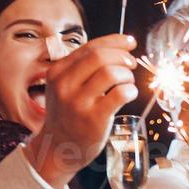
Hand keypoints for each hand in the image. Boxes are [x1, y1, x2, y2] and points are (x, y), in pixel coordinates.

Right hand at [26, 34, 139, 186]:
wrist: (58, 147)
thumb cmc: (68, 114)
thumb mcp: (64, 86)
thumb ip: (83, 67)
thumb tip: (118, 47)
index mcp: (57, 72)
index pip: (90, 47)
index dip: (115, 41)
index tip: (130, 42)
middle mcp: (64, 85)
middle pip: (100, 56)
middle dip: (122, 56)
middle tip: (131, 64)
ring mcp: (78, 102)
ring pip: (110, 73)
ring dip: (126, 75)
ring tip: (127, 83)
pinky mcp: (93, 118)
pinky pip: (119, 94)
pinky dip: (130, 90)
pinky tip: (129, 94)